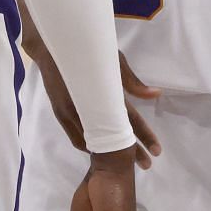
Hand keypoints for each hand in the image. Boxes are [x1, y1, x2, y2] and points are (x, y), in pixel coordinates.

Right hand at [34, 48, 161, 168]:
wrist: (53, 46)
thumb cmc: (88, 50)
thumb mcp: (114, 61)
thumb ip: (132, 82)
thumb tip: (155, 95)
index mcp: (105, 93)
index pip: (129, 120)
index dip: (144, 136)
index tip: (157, 151)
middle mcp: (88, 107)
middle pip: (113, 137)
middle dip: (131, 152)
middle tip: (147, 164)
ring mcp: (72, 112)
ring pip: (93, 142)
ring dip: (109, 153)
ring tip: (124, 161)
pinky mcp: (60, 113)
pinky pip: (77, 138)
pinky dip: (90, 146)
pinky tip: (100, 149)